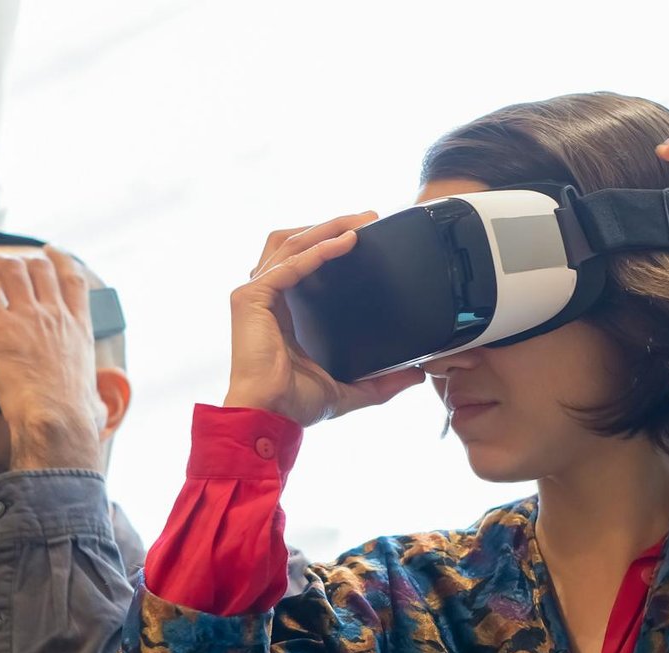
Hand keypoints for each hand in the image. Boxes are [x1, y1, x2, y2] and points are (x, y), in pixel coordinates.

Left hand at [0, 248, 105, 470]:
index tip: (53, 253)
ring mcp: (28, 317)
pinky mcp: (0, 327)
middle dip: (26, 260)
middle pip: (41, 268)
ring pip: (13, 271)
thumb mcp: (94, 400)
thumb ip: (95, 398)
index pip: (74, 281)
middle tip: (14, 263)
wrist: (56, 417)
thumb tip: (97, 409)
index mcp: (79, 329)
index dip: (62, 260)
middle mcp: (55, 316)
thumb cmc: (72, 415)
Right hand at [225, 213, 424, 426]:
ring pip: (290, 243)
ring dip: (327, 227)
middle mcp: (266, 297)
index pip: (302, 262)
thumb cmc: (295, 404)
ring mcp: (255, 294)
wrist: (269, 417)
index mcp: (284, 312)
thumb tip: (417, 375)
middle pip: (295, 243)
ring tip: (361, 221)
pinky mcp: (251, 298)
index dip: (330, 242)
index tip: (365, 235)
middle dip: (332, 224)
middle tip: (370, 218)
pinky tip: (347, 242)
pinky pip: (289, 264)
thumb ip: (381, 382)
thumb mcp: (348, 388)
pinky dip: (319, 250)